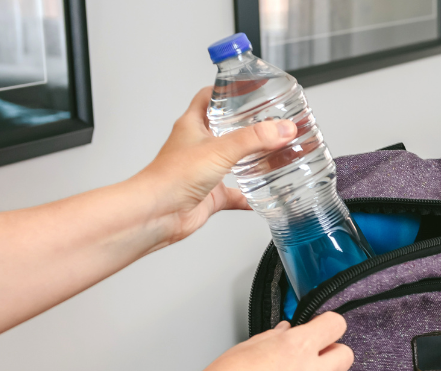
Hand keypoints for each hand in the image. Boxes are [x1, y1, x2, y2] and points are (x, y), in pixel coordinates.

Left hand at [128, 86, 296, 249]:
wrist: (158, 213)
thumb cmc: (172, 177)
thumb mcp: (219, 149)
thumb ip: (254, 138)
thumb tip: (282, 128)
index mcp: (192, 125)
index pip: (208, 98)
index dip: (226, 90)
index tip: (247, 87)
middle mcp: (197, 146)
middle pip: (224, 128)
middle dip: (246, 124)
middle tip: (268, 120)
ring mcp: (204, 170)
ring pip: (231, 160)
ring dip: (250, 157)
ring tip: (271, 152)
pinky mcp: (210, 194)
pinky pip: (235, 193)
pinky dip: (249, 194)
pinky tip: (262, 194)